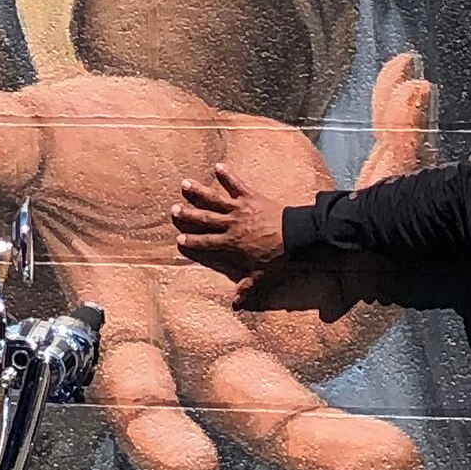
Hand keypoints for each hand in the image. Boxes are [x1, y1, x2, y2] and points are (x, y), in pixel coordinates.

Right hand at [0, 53, 436, 469]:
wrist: (157, 131)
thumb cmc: (90, 160)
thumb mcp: (42, 139)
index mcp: (134, 328)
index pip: (141, 396)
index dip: (162, 435)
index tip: (191, 468)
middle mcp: (215, 336)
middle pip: (267, 400)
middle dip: (323, 438)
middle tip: (391, 465)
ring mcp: (286, 302)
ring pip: (346, 333)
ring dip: (390, 294)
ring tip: (433, 271)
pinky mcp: (338, 253)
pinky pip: (380, 218)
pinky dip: (397, 157)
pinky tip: (403, 91)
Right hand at [170, 157, 291, 276]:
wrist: (297, 234)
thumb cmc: (280, 255)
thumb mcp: (263, 274)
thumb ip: (248, 286)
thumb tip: (236, 303)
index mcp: (232, 243)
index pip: (207, 243)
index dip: (192, 241)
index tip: (179, 238)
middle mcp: (231, 224)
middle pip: (206, 219)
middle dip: (189, 214)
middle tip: (174, 209)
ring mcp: (240, 208)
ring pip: (215, 199)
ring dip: (199, 192)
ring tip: (185, 183)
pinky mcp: (251, 197)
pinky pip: (237, 184)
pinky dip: (228, 175)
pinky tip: (219, 166)